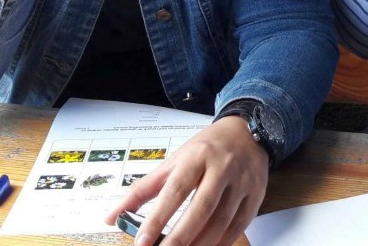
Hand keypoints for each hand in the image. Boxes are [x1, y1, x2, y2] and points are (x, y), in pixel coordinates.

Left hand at [106, 119, 268, 245]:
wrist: (247, 132)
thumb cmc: (206, 148)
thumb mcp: (174, 160)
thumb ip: (144, 189)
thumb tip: (111, 216)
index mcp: (197, 156)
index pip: (175, 191)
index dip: (157, 219)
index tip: (142, 242)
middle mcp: (222, 167)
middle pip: (201, 208)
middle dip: (180, 238)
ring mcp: (242, 182)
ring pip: (221, 221)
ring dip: (200, 244)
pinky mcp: (256, 195)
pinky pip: (238, 226)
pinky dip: (221, 243)